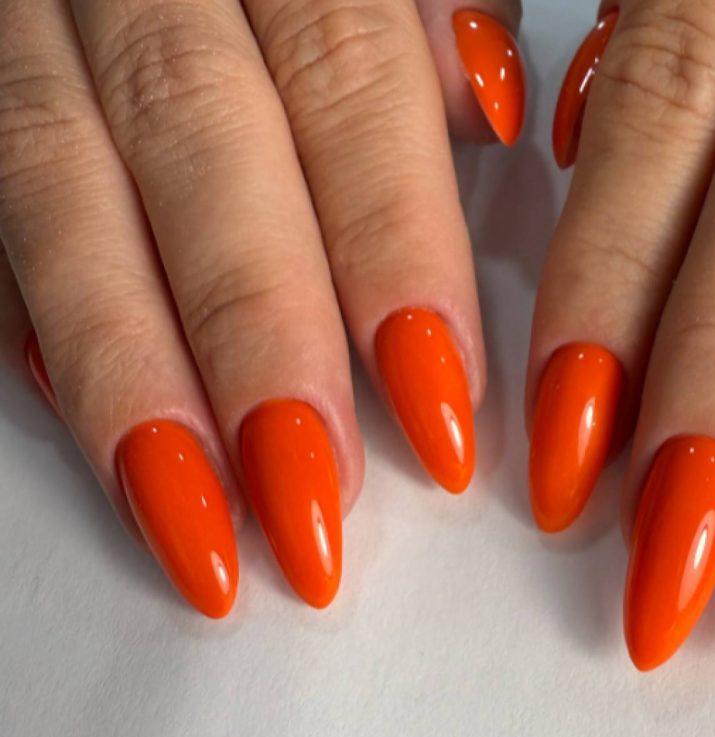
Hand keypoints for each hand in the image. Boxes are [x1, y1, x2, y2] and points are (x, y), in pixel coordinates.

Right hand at [0, 0, 524, 615]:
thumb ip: (439, 13)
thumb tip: (484, 103)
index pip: (350, 85)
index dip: (394, 252)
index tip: (441, 407)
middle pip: (201, 148)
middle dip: (259, 339)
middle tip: (313, 496)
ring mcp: (36, 20)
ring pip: (63, 190)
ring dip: (134, 374)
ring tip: (200, 522)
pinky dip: (39, 322)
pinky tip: (100, 424)